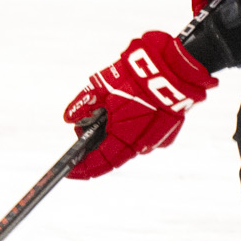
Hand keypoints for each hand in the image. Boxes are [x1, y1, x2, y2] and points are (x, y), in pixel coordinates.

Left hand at [63, 30, 216, 179]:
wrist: (172, 69)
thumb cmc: (136, 78)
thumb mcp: (102, 87)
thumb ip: (84, 104)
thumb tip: (69, 117)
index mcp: (124, 137)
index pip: (101, 161)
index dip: (84, 168)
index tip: (70, 171)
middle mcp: (141, 144)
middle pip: (113, 152)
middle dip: (96, 144)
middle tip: (83, 129)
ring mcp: (157, 139)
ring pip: (128, 143)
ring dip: (113, 134)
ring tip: (102, 116)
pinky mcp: (167, 132)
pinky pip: (143, 135)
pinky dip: (130, 127)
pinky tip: (124, 113)